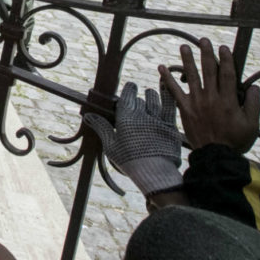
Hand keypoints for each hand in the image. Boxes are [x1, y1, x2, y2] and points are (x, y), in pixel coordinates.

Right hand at [84, 82, 181, 196]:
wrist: (155, 172)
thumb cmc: (130, 161)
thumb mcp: (111, 146)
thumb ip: (101, 127)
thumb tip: (88, 116)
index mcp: (125, 119)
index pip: (127, 96)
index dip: (129, 89)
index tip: (130, 86)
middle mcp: (141, 115)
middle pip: (139, 100)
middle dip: (137, 98)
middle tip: (136, 100)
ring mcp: (157, 119)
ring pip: (154, 99)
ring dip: (151, 95)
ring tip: (150, 94)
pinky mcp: (171, 125)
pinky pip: (170, 105)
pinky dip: (168, 95)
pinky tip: (167, 88)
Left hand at [160, 39, 259, 153]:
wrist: (216, 156)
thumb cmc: (236, 141)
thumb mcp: (252, 124)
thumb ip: (253, 104)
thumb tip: (254, 87)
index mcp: (228, 100)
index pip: (227, 74)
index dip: (225, 59)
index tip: (223, 47)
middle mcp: (211, 98)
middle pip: (209, 71)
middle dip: (206, 54)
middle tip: (204, 40)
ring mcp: (197, 103)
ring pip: (191, 77)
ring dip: (187, 60)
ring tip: (184, 46)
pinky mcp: (185, 109)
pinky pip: (174, 91)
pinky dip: (167, 79)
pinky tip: (161, 67)